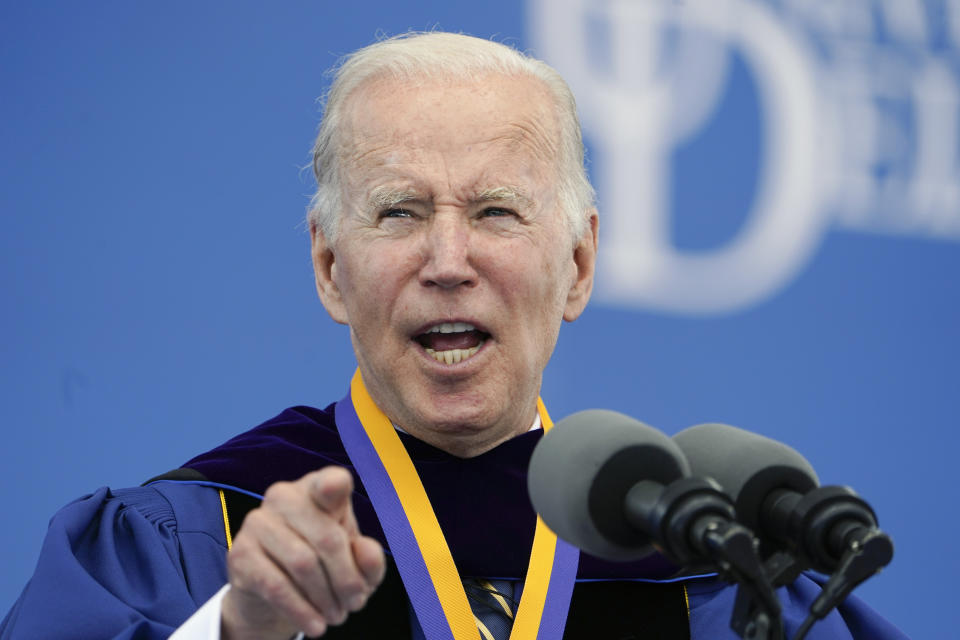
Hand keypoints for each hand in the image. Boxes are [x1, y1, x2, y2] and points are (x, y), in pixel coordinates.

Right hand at [221, 466, 385, 638]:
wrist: (274, 597)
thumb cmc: (325, 568)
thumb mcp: (356, 566)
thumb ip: (369, 559)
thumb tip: (365, 551)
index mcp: (317, 489)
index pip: (329, 481)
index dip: (333, 484)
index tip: (336, 488)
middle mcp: (284, 496)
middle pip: (328, 538)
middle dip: (347, 579)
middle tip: (356, 603)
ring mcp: (258, 522)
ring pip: (303, 564)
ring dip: (326, 598)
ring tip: (336, 616)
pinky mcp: (240, 553)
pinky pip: (276, 585)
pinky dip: (300, 610)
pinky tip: (315, 625)